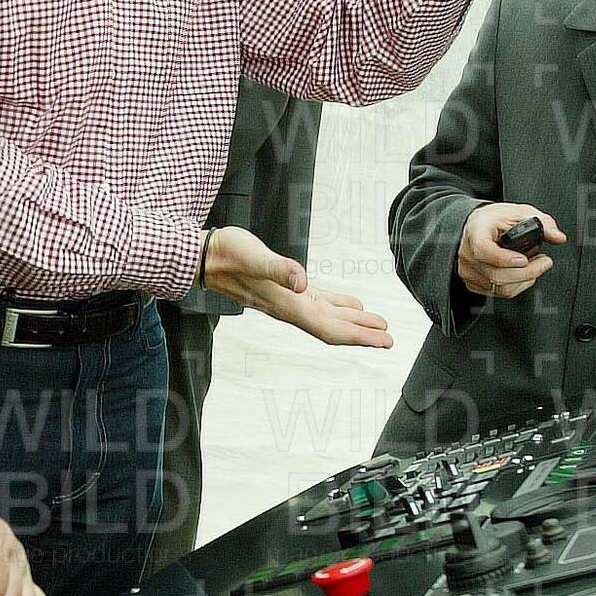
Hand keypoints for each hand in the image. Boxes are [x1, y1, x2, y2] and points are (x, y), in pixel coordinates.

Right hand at [201, 226, 393, 347]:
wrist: (205, 256)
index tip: (381, 341)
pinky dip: (338, 306)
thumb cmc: (227, 254)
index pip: (328, 328)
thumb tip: (303, 281)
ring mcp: (289, 299)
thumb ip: (279, 269)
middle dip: (362, 335)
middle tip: (390, 340)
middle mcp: (291, 307)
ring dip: (354, 323)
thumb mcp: (254, 256)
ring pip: (328, 317)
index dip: (357, 336)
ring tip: (378, 326)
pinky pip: (319, 303)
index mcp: (288, 304)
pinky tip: (351, 306)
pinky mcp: (286, 287)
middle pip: (333, 328)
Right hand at [457, 203, 567, 299]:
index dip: (504, 258)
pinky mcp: (473, 283)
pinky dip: (516, 285)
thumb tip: (558, 237)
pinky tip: (521, 273)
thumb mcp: (520, 212)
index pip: (483, 250)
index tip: (524, 259)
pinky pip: (498, 293)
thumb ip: (542, 223)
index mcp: (476, 231)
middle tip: (545, 262)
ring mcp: (468, 271)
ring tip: (535, 266)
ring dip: (524, 279)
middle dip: (527, 272)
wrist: (477, 226)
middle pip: (496, 275)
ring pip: (499, 287)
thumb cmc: (496, 219)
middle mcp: (468, 253)